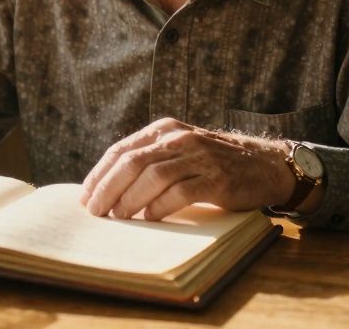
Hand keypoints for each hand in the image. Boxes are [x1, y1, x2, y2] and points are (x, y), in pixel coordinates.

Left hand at [79, 118, 295, 220]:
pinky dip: (160, 206)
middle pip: (132, 162)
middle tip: (95, 212)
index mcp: (164, 129)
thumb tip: (107, 189)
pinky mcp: (216, 178)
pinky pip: (180, 192)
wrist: (263, 165)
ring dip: (130, 200)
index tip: (85, 197)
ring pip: (153, 176)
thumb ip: (149, 159)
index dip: (99, 174)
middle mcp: (179, 138)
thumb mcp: (179, 150)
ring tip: (118, 218)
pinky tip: (148, 218)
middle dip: (108, 189)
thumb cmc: (212, 163)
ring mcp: (198, 156)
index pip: (121, 150)